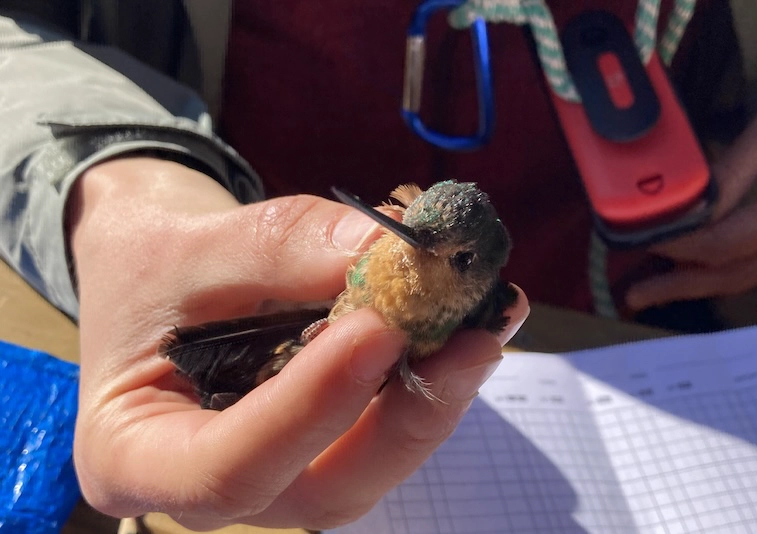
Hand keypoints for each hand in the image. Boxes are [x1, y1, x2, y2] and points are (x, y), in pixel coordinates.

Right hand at [68, 157, 528, 529]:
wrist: (160, 272)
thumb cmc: (149, 268)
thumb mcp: (189, 246)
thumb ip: (282, 249)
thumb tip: (390, 250)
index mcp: (140, 457)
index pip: (227, 469)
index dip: (310, 409)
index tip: (376, 330)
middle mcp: (217, 488)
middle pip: (325, 487)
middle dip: (405, 415)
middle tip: (468, 339)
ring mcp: (282, 471)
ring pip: (372, 462)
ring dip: (436, 392)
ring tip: (484, 317)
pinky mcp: (329, 441)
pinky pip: (387, 423)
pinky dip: (432, 372)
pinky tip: (470, 319)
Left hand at [627, 76, 756, 310]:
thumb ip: (733, 172)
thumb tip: (686, 209)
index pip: (724, 244)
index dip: (678, 247)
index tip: (641, 241)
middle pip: (737, 274)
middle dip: (682, 286)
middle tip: (635, 295)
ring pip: (753, 275)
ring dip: (702, 284)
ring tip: (659, 288)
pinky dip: (728, 269)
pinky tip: (700, 266)